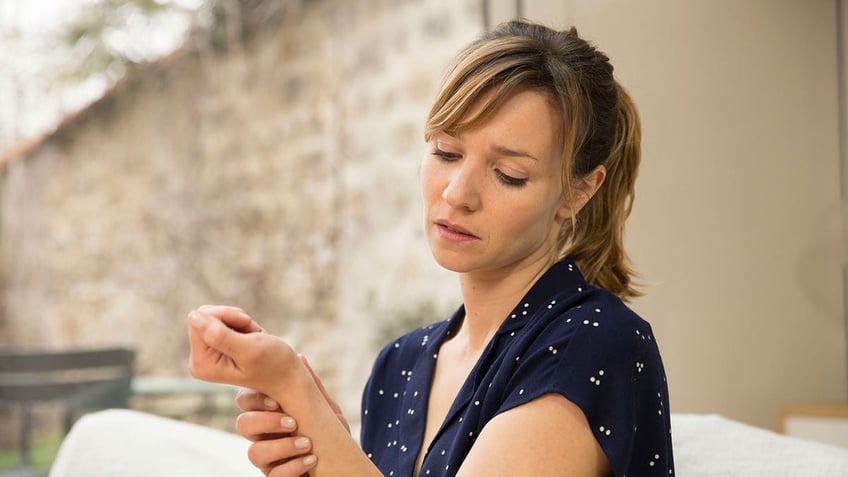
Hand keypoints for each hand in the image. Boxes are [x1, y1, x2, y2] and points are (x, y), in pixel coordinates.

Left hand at [186, 305, 300, 393]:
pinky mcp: (215, 348)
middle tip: (252, 334)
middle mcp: (199, 361)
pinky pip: (221, 321)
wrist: (288, 377)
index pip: (199, 320)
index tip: (247, 327)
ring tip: (254, 338)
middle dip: (232, 319)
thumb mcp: (248, 349)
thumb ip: (219, 334)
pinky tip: (252, 338)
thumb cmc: (273, 365)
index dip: (226, 316)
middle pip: (204, 317)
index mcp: (202, 363)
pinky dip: (241, 324)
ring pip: (215, 317)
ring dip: (239, 321)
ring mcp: (206, 355)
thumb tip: (193, 315)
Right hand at [234, 355, 348, 476]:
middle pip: (243, 425)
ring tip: (308, 444)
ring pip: (254, 453)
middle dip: (266, 422)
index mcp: (269, 413)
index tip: (276, 402)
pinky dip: (293, 467)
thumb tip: (300, 357)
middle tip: (293, 423)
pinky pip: (273, 475)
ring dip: (282, 447)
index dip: (254, 399)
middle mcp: (262, 436)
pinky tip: (311, 460)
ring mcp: (267, 459)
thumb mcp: (325, 409)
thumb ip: (311, 388)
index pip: (246, 400)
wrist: (342, 466)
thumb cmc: (329, 435)